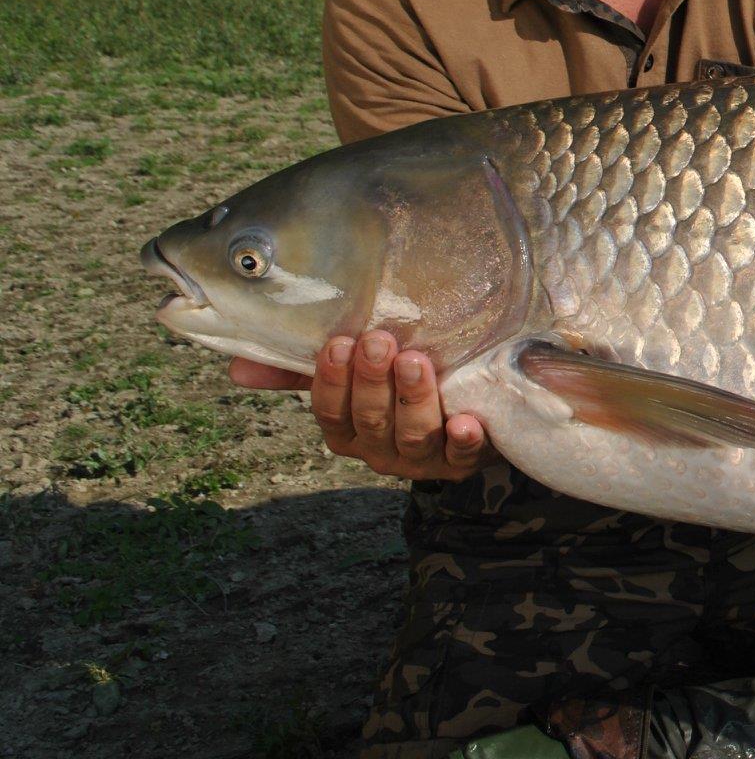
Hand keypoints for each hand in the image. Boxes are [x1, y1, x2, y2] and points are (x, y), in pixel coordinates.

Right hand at [230, 331, 494, 479]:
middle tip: (378, 342)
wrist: (472, 405)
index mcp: (348, 431)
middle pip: (371, 421)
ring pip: (413, 435)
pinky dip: (463, 440)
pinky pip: (463, 455)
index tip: (338, 343)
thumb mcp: (353, 373)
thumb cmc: (397, 384)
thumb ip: (299, 370)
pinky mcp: (465, 459)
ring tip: (414, 362)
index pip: (330, 412)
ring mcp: (423, 459)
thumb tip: (235, 369)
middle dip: (371, 382)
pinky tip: (465, 421)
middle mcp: (380, 450)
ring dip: (413, 399)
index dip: (332, 381)